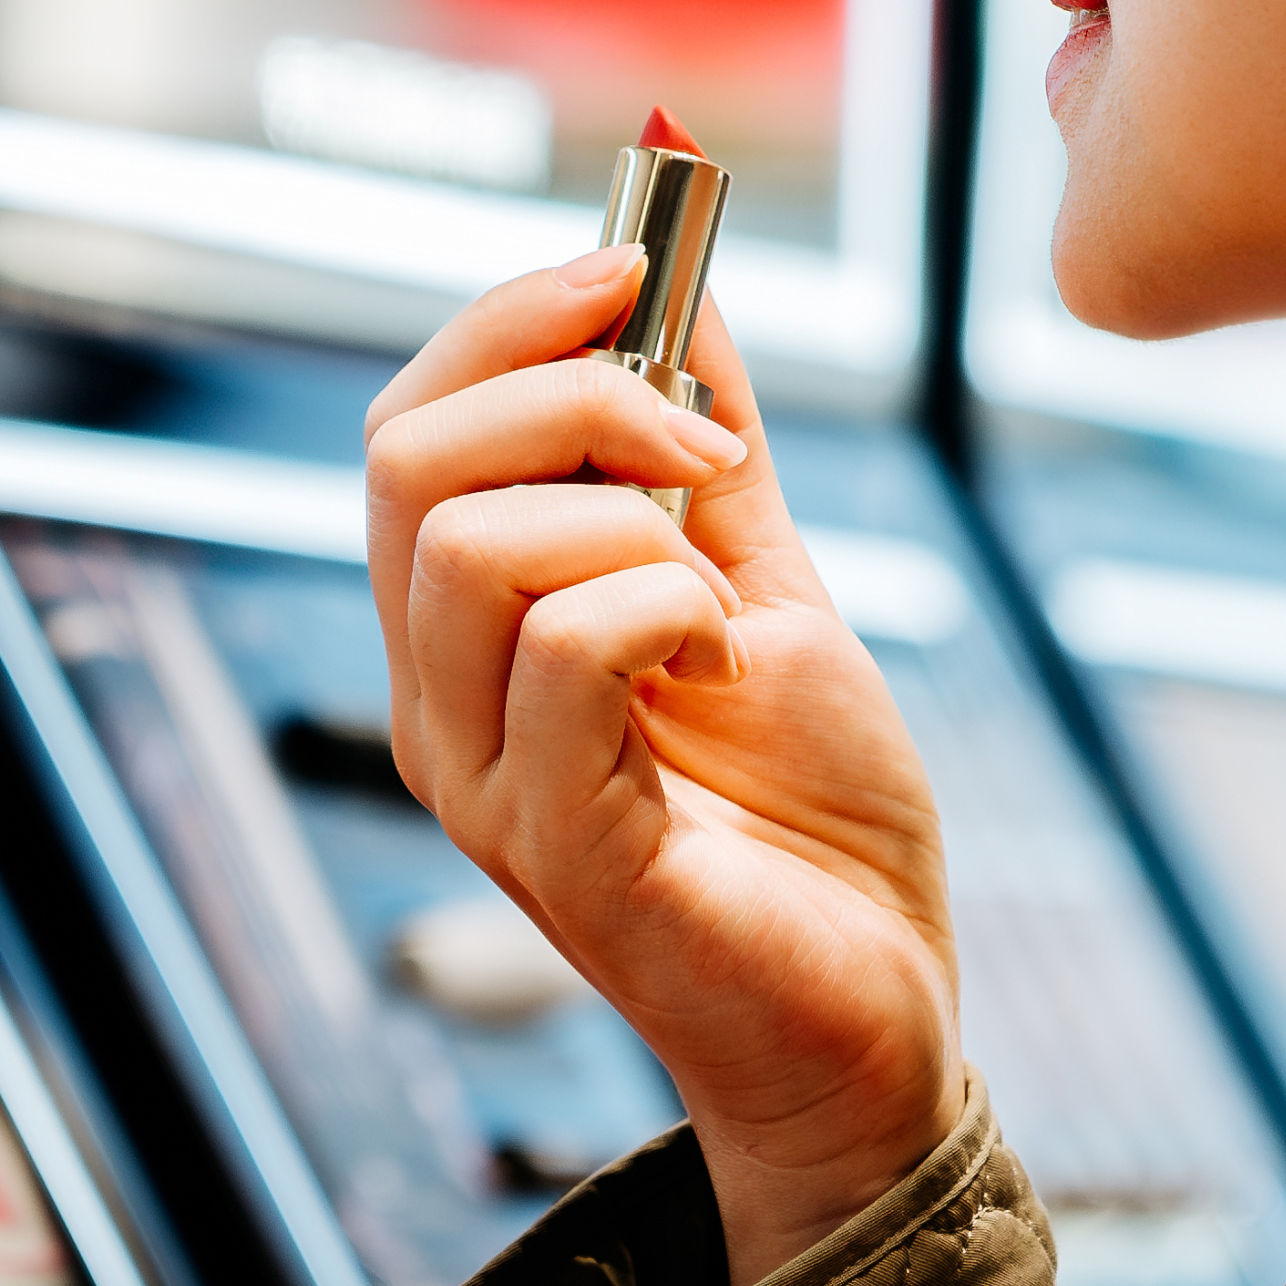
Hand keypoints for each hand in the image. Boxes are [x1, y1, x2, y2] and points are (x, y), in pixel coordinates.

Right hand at [366, 252, 961, 1285]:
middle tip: (706, 436)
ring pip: (469, 545)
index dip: (511, 319)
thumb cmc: (816, 822)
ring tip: (721, 594)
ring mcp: (486, 784)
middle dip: (567, 386)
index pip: (408, 428)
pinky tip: (722, 659)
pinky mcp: (560, 850)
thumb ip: (711, 457)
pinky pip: (565, 652)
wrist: (882, 1015)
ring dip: (629, 515)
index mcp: (470, 636)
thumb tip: (689, 282)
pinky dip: (663, 605)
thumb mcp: (768, 591)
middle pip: (403, 460)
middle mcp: (442, 704)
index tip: (643, 270)